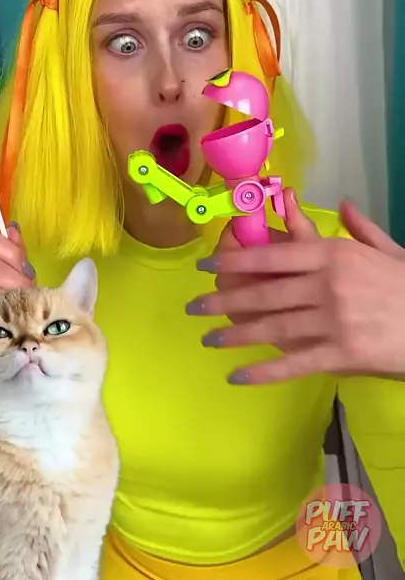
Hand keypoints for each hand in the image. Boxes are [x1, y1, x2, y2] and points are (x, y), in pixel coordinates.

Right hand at [0, 224, 35, 353]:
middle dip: (17, 280)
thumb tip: (13, 227)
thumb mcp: (10, 272)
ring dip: (12, 300)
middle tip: (29, 293)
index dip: (9, 250)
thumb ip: (12, 251)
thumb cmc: (1, 303)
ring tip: (21, 308)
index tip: (26, 267)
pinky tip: (7, 322)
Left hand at [188, 193, 404, 382]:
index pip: (274, 255)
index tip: (208, 266)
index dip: (236, 260)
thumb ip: (360, 228)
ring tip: (208, 339)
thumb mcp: (389, 250)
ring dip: (235, 335)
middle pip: (265, 293)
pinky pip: (295, 363)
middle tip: (195, 308)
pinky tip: (238, 376)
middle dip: (224, 301)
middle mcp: (327, 284)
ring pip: (273, 327)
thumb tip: (342, 203)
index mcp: (335, 254)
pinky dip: (263, 371)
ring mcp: (334, 320)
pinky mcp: (343, 354)